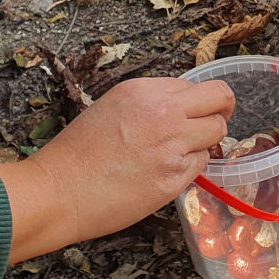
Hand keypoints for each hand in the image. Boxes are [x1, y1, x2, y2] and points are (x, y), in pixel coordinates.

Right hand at [0, 78, 233, 262]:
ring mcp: (173, 145)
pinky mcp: (175, 177)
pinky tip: (165, 172)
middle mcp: (164, 111)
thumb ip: (149, 103)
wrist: (57, 192)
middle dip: (221, 111)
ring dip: (205, 142)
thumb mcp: (111, 107)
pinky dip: (190, 168)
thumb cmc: (75, 154)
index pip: (197, 86)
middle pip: (221, 99)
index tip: (198, 111)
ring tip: (179, 153)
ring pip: (217, 133)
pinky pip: (201, 165)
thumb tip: (179, 107)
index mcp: (144, 90)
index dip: (200, 101)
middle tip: (212, 124)